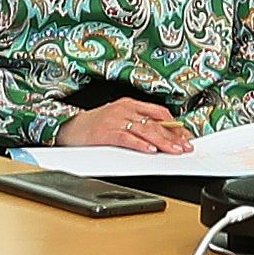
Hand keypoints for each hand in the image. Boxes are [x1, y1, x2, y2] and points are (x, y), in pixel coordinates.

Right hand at [71, 97, 196, 155]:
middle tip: (185, 147)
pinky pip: (127, 138)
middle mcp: (124, 109)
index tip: (186, 137)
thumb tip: (162, 136)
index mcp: (130, 104)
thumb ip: (138, 124)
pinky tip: (150, 150)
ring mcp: (115, 120)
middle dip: (173, 136)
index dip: (175, 126)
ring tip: (174, 150)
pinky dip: (140, 144)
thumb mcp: (119, 119)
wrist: (68, 127)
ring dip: (162, 142)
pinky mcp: (106, 132)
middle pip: (155, 122)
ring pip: (145, 130)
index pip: (159, 113)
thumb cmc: (94, 126)